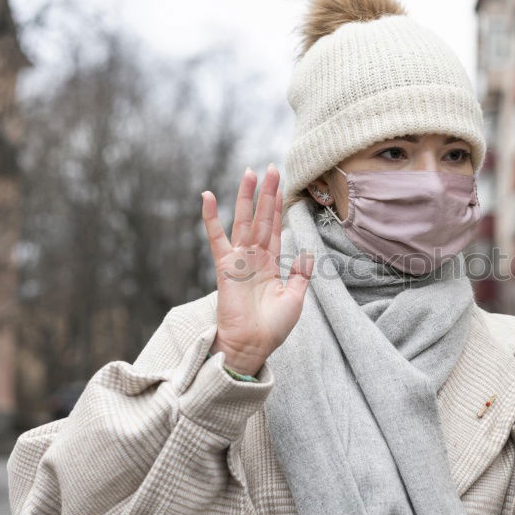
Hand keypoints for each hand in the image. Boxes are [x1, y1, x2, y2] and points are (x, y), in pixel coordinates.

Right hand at [201, 164, 313, 374]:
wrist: (253, 346)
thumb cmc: (273, 328)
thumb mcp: (295, 298)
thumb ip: (300, 274)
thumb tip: (305, 253)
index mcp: (270, 264)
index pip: (275, 228)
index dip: (278, 207)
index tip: (281, 185)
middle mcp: (254, 257)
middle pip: (262, 218)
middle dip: (267, 193)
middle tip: (271, 167)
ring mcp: (239, 259)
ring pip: (245, 221)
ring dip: (247, 197)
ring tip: (250, 172)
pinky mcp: (225, 266)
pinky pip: (216, 238)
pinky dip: (211, 217)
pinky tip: (209, 196)